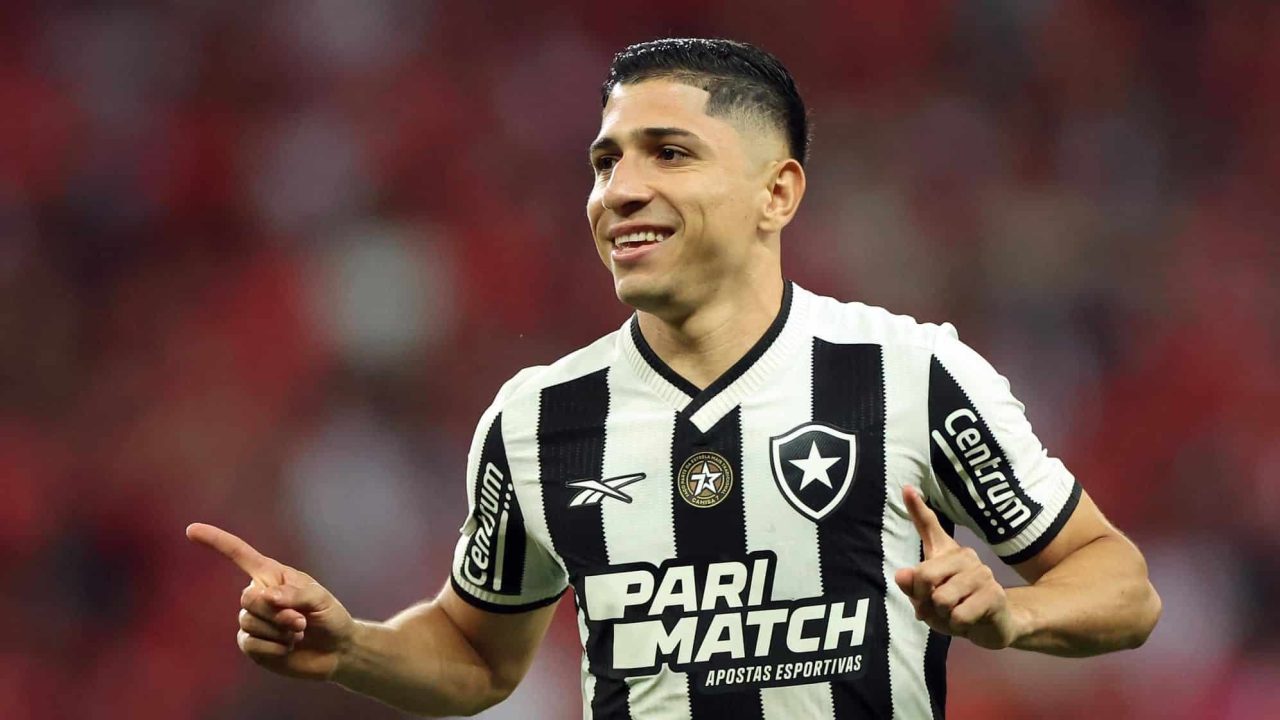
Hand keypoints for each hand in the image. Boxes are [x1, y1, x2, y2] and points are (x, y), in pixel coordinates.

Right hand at [186, 523, 354, 679]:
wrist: (334, 650)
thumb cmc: (329, 616)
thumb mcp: (320, 599)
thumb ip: (295, 595)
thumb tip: (267, 596)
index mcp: (272, 574)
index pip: (239, 555)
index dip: (216, 541)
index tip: (191, 529)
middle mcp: (257, 594)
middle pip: (248, 598)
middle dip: (276, 612)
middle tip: (300, 621)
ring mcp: (252, 620)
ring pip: (249, 622)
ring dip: (279, 631)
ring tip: (298, 633)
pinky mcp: (251, 643)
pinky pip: (250, 643)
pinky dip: (275, 648)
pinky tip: (288, 648)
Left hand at [893, 487, 1022, 649]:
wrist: (993, 625)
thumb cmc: (956, 607)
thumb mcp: (927, 598)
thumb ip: (912, 586)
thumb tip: (902, 575)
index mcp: (946, 552)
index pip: (930, 525)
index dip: (917, 508)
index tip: (906, 487)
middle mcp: (965, 556)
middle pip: (924, 576)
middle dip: (923, 600)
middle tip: (937, 608)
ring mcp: (982, 573)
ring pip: (941, 600)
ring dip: (943, 616)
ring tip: (955, 614)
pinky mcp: (994, 594)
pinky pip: (958, 615)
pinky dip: (957, 626)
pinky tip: (969, 621)